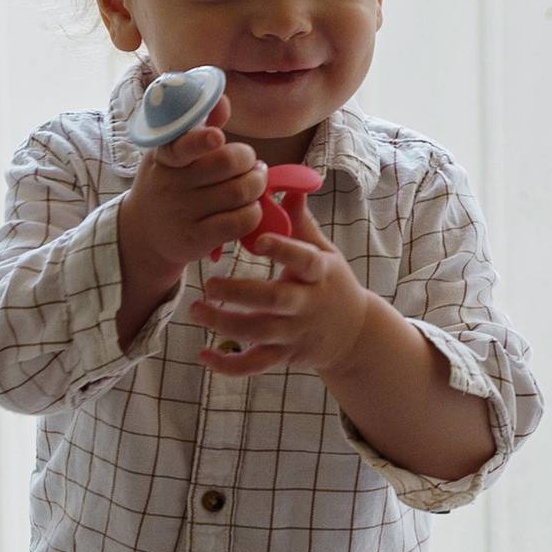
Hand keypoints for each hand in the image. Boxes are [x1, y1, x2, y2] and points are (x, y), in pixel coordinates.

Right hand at [116, 103, 267, 339]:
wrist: (143, 234)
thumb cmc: (168, 184)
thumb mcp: (172, 154)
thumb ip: (199, 126)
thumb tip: (222, 99)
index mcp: (165, 156)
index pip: (182, 145)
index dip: (201, 140)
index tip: (217, 137)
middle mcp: (170, 184)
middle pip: (226, 164)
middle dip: (250, 159)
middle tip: (253, 163)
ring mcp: (181, 213)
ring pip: (238, 192)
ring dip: (257, 184)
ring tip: (255, 182)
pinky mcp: (195, 239)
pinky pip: (239, 222)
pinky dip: (254, 211)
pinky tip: (250, 207)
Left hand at [189, 196, 371, 381]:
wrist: (354, 334)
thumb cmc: (332, 284)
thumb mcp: (326, 252)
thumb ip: (302, 223)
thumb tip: (291, 185)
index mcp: (320, 274)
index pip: (304, 260)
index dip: (283, 250)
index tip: (259, 240)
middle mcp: (309, 305)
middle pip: (274, 301)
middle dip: (240, 294)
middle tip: (209, 284)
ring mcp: (296, 334)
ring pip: (259, 334)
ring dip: (224, 325)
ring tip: (196, 310)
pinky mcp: (285, 356)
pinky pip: (254, 365)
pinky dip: (228, 365)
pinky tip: (203, 356)